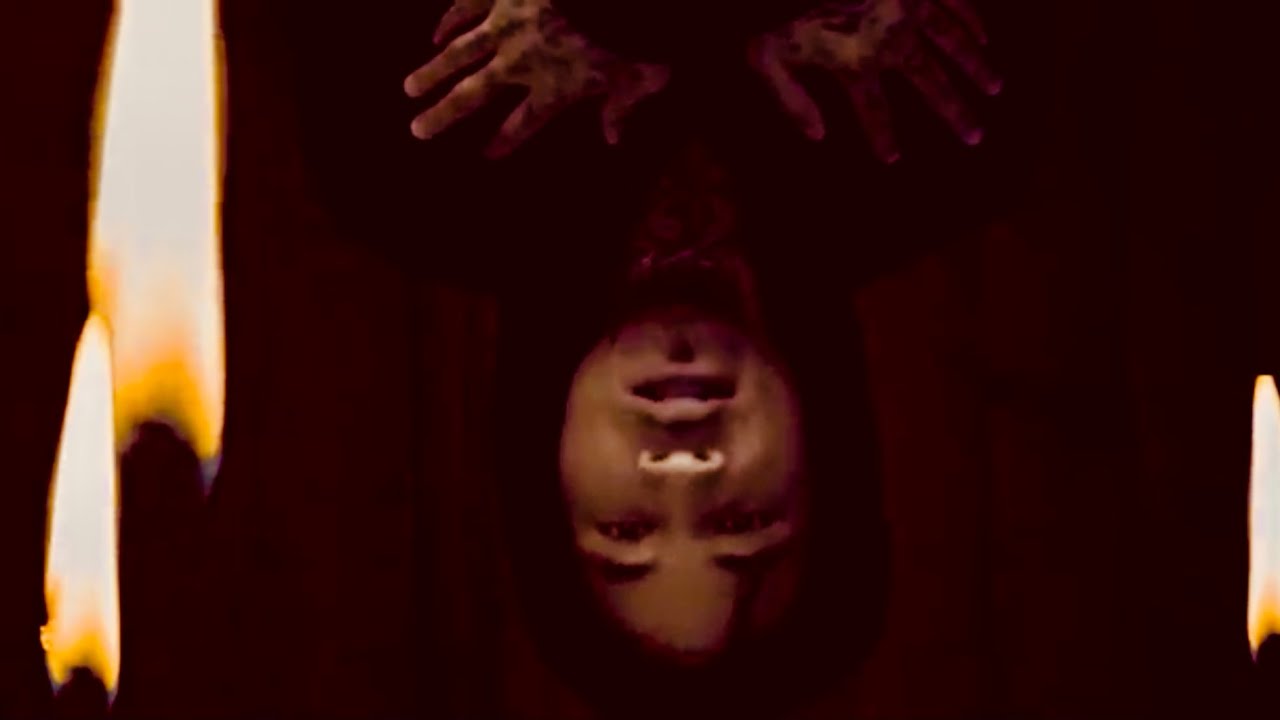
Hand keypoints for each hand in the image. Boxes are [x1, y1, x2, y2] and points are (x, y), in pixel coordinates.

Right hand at [404, 0, 671, 157]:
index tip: (485, 156)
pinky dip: (449, 20)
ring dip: (433, 71)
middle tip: (417, 130)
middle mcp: (521, 61)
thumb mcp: (642, 77)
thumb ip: (624, 109)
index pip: (525, 124)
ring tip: (409, 88)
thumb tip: (615, 139)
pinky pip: (467, 6)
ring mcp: (506, 24)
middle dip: (444, 114)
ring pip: (459, 53)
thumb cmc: (635, 34)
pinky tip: (435, 33)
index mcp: (555, 87)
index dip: (506, 140)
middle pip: (474, 94)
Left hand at [748, 0, 1002, 162]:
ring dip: (975, 67)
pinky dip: (972, 21)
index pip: (874, 110)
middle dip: (954, 112)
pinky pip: (954, 3)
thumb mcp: (763, 56)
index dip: (883, 136)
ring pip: (953, 42)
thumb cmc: (773, 6)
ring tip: (993, 89)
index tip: (892, 158)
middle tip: (974, 137)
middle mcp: (891, 38)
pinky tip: (984, 39)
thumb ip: (790, 101)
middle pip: (931, 83)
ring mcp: (909, 5)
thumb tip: (817, 136)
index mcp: (854, 61)